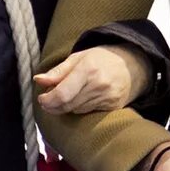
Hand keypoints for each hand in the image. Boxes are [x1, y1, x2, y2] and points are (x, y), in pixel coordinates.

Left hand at [34, 46, 152, 116]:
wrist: (131, 65)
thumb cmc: (101, 59)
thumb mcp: (78, 57)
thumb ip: (57, 71)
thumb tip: (38, 80)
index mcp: (88, 69)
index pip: (63, 94)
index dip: (48, 100)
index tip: (42, 98)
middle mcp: (99, 85)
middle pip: (67, 105)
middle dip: (53, 105)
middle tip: (47, 101)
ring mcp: (107, 98)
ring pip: (76, 110)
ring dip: (65, 107)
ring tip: (64, 97)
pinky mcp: (112, 107)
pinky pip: (88, 112)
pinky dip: (78, 108)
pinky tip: (79, 100)